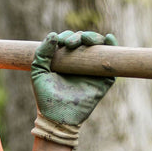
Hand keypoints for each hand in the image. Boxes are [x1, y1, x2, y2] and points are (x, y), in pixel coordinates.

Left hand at [30, 31, 115, 146]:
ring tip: (87, 39)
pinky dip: (113, 47)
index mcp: (66, 60)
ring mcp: (92, 71)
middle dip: (80, 36)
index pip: (71, 40)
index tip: (62, 42)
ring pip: (98, 48)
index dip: (68, 36)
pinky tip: (108, 39)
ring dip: (94, 38)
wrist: (56, 116)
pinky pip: (111, 63)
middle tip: (71, 44)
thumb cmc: (45, 96)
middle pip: (85, 41)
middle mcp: (80, 63)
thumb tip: (53, 34)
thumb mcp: (39, 71)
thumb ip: (42, 52)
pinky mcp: (103, 80)